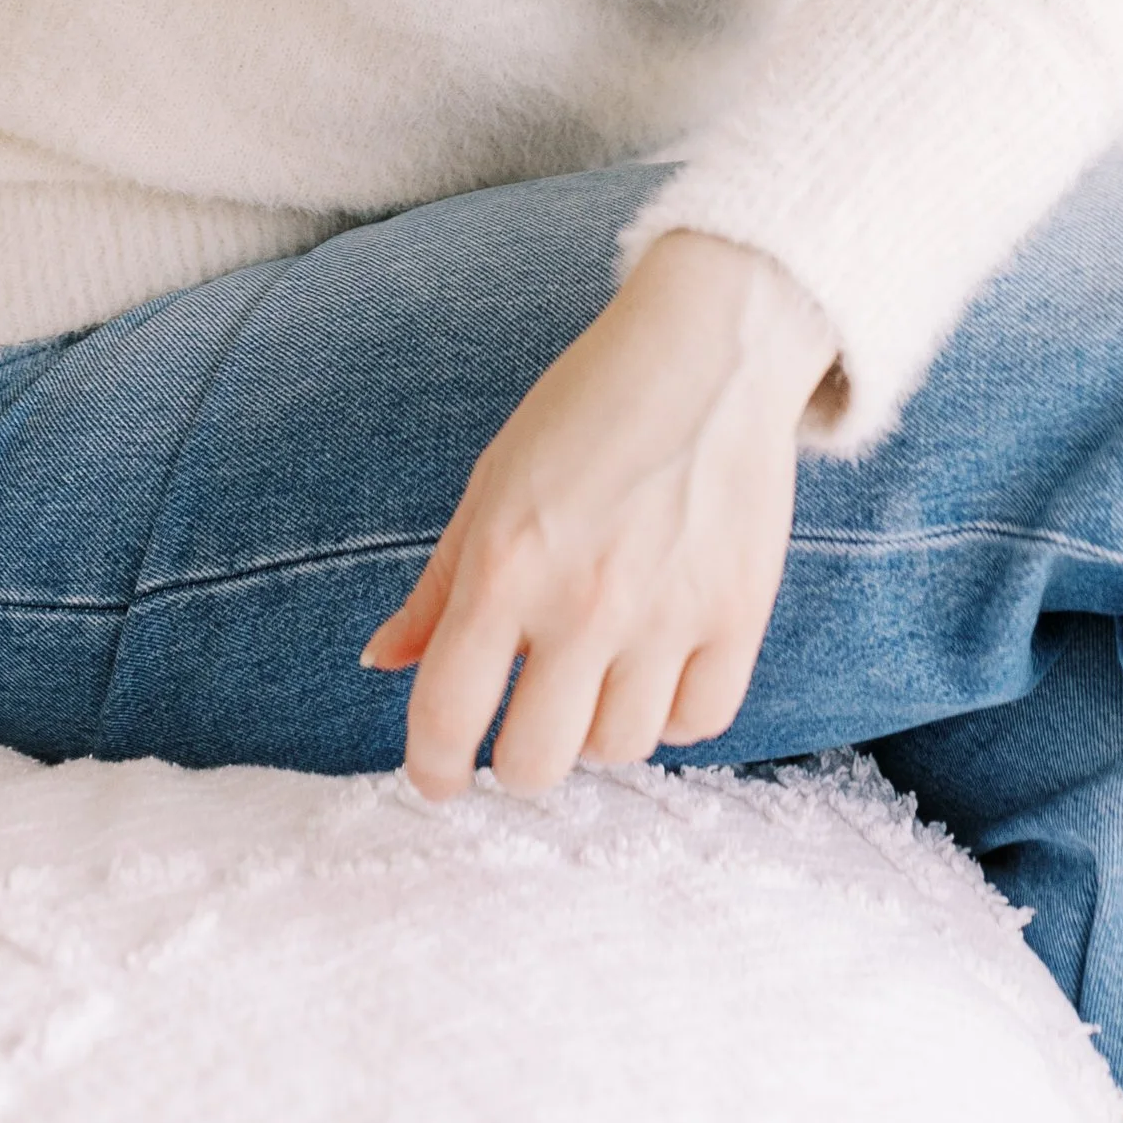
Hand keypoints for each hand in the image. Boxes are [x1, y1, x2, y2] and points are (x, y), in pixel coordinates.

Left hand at [360, 231, 836, 801]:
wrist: (709, 346)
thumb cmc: (588, 407)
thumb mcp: (493, 482)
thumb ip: (438, 586)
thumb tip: (382, 662)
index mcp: (505, 563)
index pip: (448, 714)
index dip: (433, 767)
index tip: (439, 776)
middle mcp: (583, 600)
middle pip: (536, 763)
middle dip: (517, 758)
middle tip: (525, 721)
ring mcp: (667, 612)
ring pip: (619, 750)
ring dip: (598, 728)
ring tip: (600, 670)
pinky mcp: (739, 613)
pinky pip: (698, 721)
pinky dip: (673, 711)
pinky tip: (659, 665)